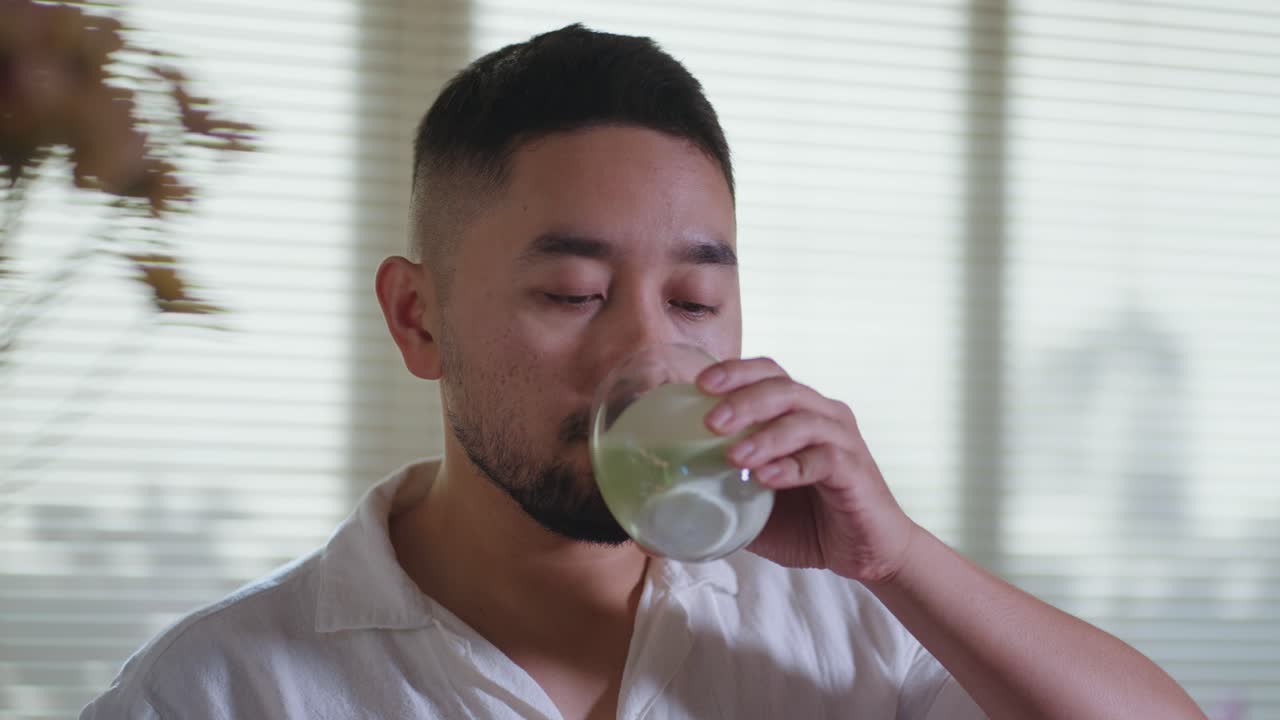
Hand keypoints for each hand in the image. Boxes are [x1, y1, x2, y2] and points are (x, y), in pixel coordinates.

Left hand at [698, 357, 918, 582]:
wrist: (866, 554)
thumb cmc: (808, 523)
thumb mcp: (753, 510)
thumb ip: (717, 501)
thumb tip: (657, 522)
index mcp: (799, 412)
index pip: (768, 374)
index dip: (736, 372)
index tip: (700, 383)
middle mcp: (824, 416)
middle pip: (783, 388)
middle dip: (744, 400)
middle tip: (711, 422)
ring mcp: (843, 442)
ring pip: (803, 420)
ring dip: (765, 436)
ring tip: (734, 457)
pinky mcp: (855, 472)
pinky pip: (824, 459)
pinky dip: (793, 466)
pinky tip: (768, 479)